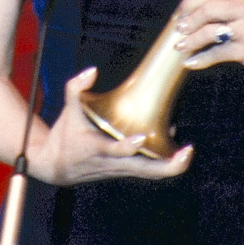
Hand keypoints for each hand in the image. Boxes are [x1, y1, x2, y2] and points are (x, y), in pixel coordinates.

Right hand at [28, 67, 194, 186]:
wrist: (56, 166)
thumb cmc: (64, 135)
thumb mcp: (68, 111)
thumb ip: (76, 88)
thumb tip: (92, 70)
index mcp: (96, 148)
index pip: (114, 151)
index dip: (128, 147)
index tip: (141, 138)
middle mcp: (112, 162)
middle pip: (145, 171)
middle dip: (169, 166)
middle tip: (187, 153)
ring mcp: (121, 169)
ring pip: (150, 173)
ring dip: (171, 165)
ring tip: (187, 151)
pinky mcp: (125, 170)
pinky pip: (148, 169)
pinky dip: (162, 160)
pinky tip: (173, 145)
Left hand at [167, 0, 243, 89]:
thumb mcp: (236, 1)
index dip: (189, 3)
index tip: (179, 13)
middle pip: (208, 10)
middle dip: (189, 21)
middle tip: (179, 29)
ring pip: (211, 32)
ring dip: (191, 41)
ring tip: (181, 46)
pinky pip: (218, 53)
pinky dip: (201, 59)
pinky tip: (190, 62)